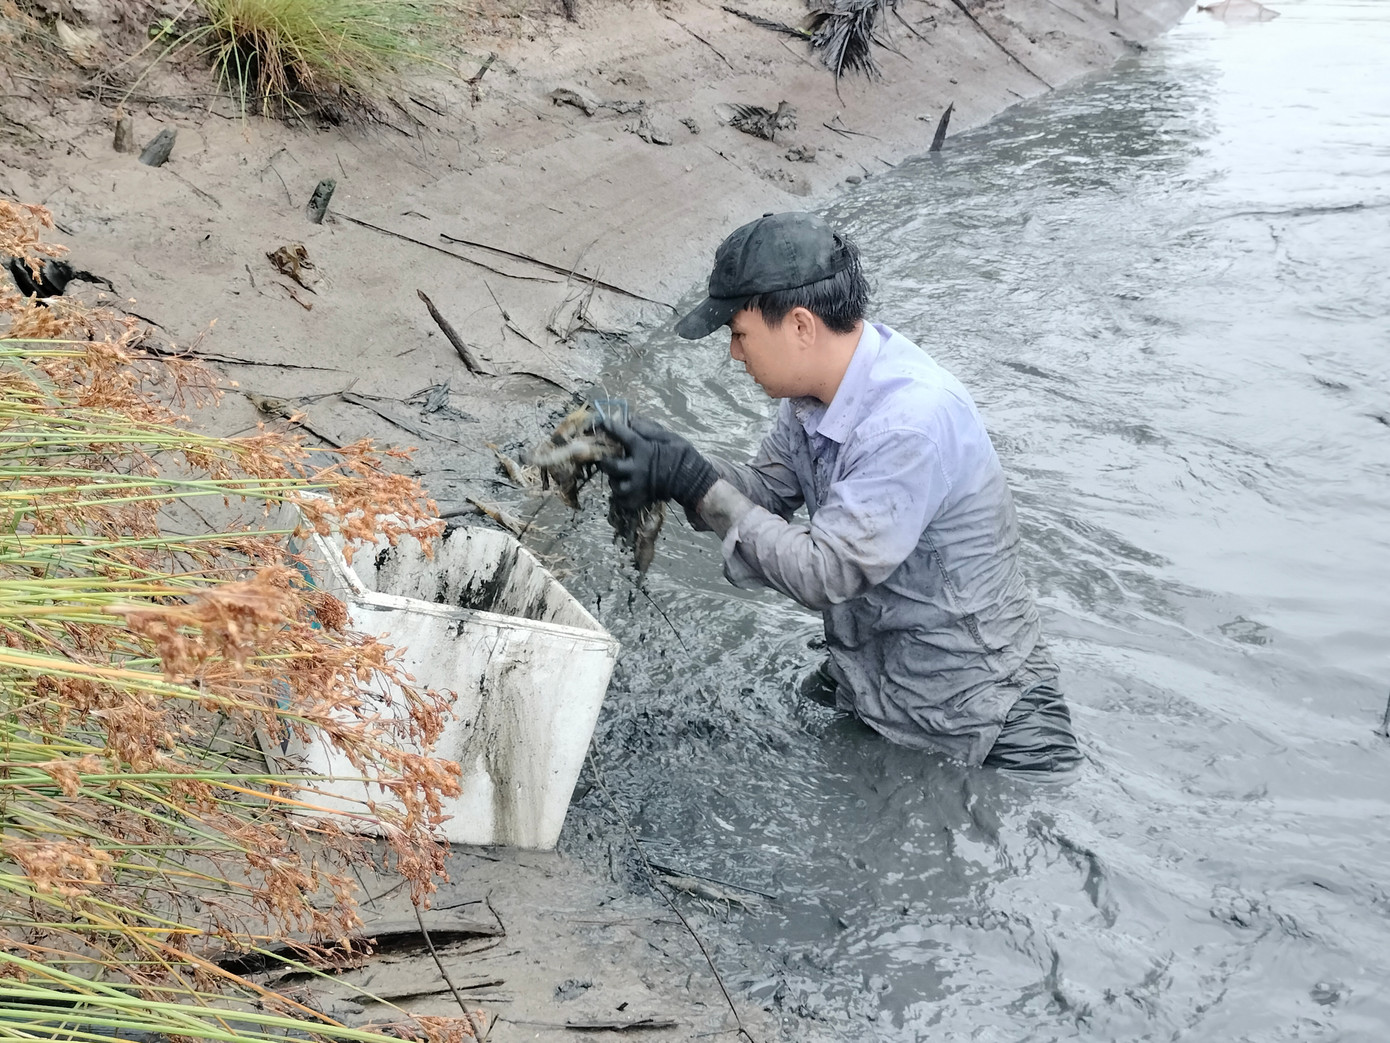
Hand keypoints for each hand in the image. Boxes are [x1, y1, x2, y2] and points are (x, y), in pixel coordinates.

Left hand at [597, 417, 717, 511]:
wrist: (692, 480)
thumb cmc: (681, 455)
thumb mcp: (668, 436)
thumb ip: (647, 428)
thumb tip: (630, 419)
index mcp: (643, 449)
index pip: (621, 435)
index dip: (610, 428)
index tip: (603, 423)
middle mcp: (637, 468)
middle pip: (611, 466)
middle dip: (605, 461)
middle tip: (606, 459)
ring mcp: (638, 486)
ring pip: (615, 486)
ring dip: (614, 480)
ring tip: (618, 476)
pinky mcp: (641, 499)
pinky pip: (624, 501)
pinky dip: (621, 496)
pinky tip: (625, 489)